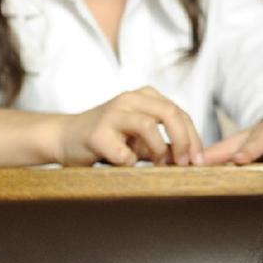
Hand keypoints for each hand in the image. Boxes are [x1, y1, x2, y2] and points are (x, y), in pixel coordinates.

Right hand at [55, 87, 205, 166]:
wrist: (63, 138)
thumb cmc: (108, 140)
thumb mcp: (141, 139)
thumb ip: (165, 144)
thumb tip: (193, 159)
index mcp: (145, 97)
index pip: (180, 113)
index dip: (194, 137)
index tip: (199, 161)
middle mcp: (129, 99)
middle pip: (170, 113)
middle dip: (184, 141)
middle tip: (186, 163)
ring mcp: (111, 113)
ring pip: (149, 126)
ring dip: (159, 151)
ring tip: (156, 165)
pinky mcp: (96, 133)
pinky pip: (123, 153)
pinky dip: (129, 163)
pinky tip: (122, 164)